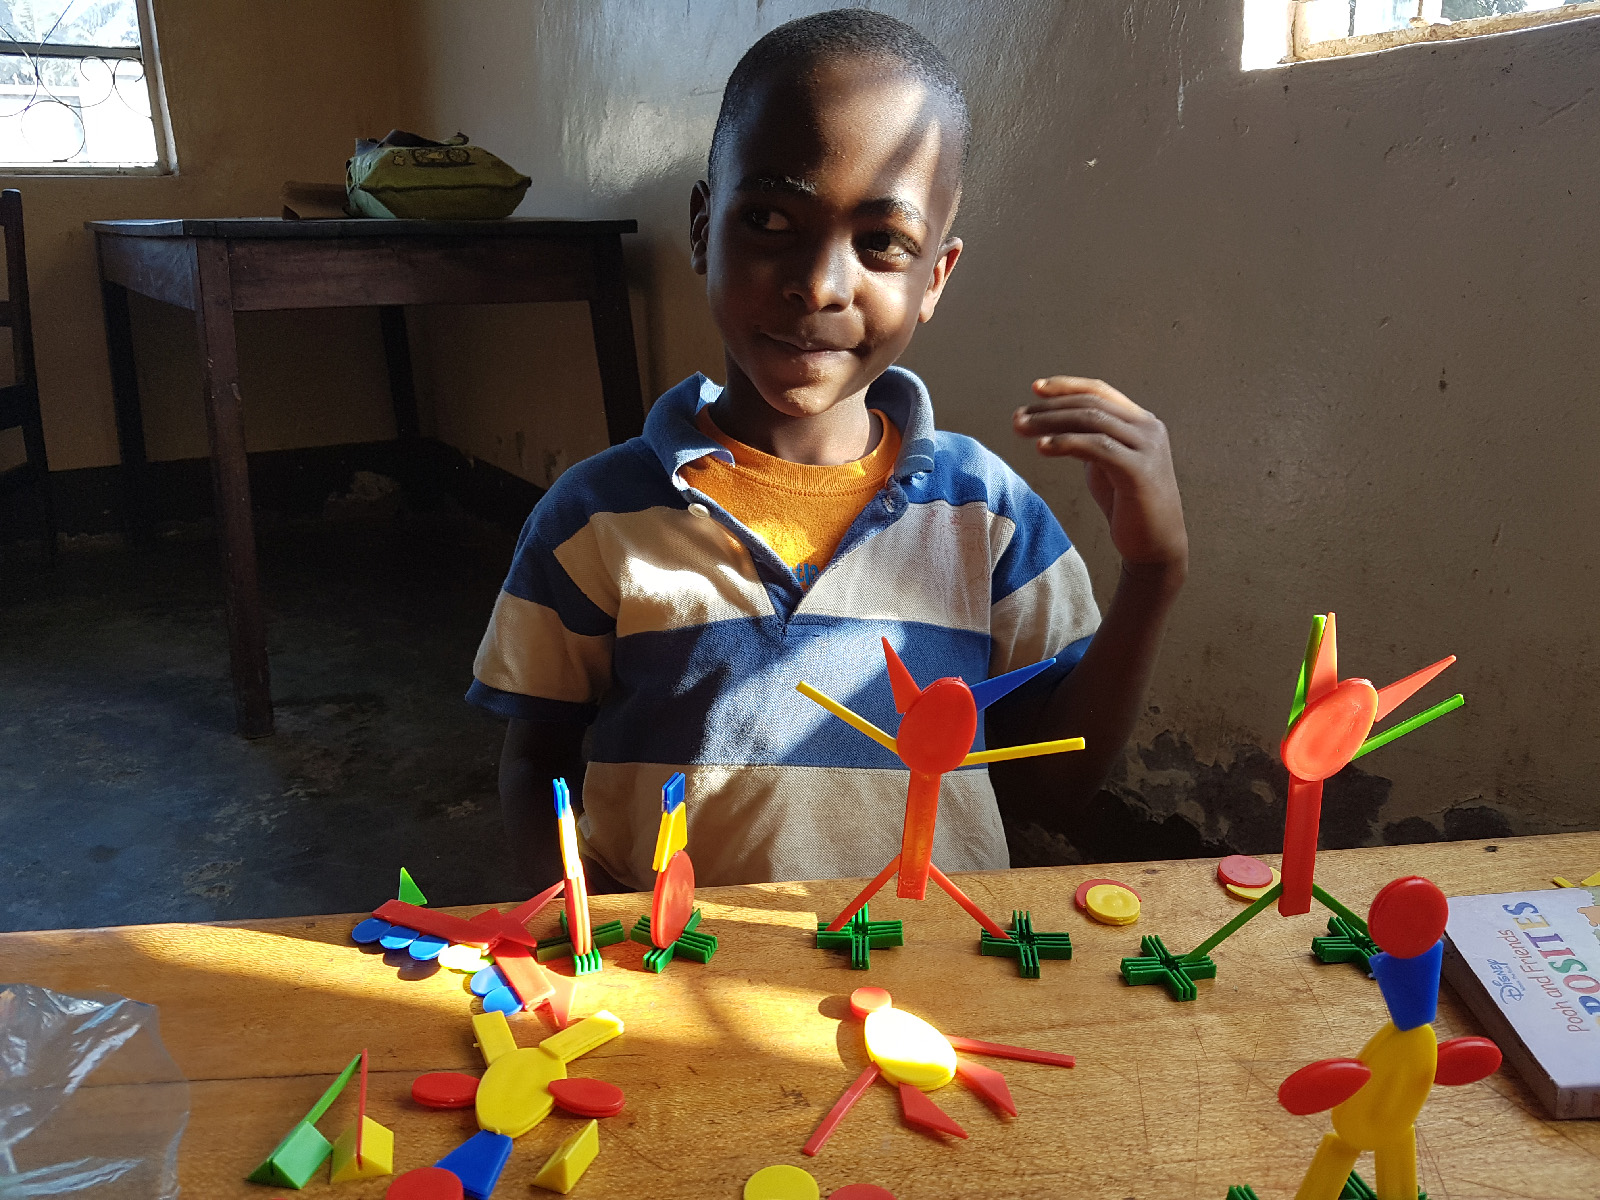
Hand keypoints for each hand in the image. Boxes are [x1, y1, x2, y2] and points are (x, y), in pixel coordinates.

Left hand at [1014, 376, 1187, 584]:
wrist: (1155, 546)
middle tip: (1017, 417)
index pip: (1099, 391)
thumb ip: (1090, 439)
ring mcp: (1147, 447)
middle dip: (1050, 408)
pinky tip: (1042, 448)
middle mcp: (1148, 428)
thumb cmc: (1127, 504)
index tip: (1035, 388)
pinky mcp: (1139, 470)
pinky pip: (1098, 447)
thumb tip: (1055, 424)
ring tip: (1021, 429)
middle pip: (1091, 404)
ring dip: (1050, 423)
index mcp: (1140, 421)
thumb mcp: (1106, 463)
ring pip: (1091, 420)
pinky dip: (1066, 443)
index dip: (1067, 386)